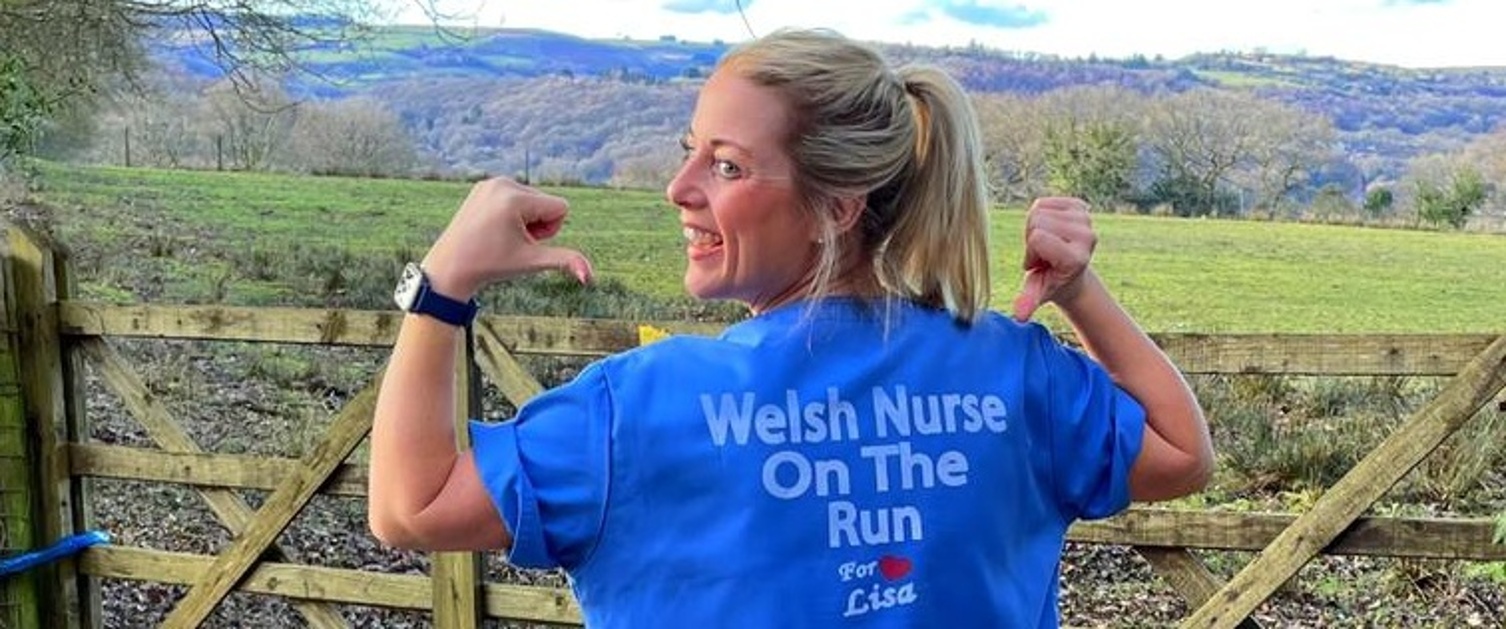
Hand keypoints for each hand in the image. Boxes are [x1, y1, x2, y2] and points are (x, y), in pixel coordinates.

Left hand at [421, 177, 592, 297]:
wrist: (451, 267)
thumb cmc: (492, 265)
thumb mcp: (532, 262)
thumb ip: (565, 261)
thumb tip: (589, 276)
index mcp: (516, 199)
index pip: (561, 207)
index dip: (550, 230)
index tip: (525, 241)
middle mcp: (503, 183)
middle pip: (547, 202)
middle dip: (537, 224)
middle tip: (510, 239)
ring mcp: (491, 182)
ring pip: (532, 199)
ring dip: (526, 219)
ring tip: (501, 233)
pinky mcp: (483, 185)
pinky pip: (515, 195)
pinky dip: (512, 211)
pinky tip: (494, 226)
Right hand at [1012, 197, 1096, 321]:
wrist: (1070, 272)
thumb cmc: (1051, 282)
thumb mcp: (1038, 292)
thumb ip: (1029, 300)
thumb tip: (1019, 316)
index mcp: (1077, 258)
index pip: (1037, 238)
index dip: (1031, 253)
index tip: (1040, 265)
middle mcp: (1087, 236)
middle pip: (1037, 221)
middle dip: (1032, 239)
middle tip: (1043, 255)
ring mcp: (1086, 219)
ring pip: (1038, 210)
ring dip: (1035, 228)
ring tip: (1047, 244)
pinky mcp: (1080, 206)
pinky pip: (1043, 202)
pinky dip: (1040, 215)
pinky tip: (1050, 231)